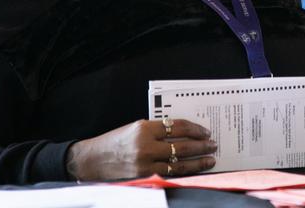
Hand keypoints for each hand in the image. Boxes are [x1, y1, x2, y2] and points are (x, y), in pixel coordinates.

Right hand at [65, 118, 216, 180]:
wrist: (91, 160)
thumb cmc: (114, 142)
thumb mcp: (135, 128)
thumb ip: (157, 130)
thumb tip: (183, 133)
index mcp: (144, 128)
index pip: (177, 126)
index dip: (194, 129)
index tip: (205, 131)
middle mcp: (146, 145)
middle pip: (181, 145)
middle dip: (201, 145)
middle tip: (213, 145)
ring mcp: (145, 164)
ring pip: (179, 163)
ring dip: (197, 161)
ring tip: (209, 159)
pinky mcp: (143, 177)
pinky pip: (170, 174)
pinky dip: (185, 172)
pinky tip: (194, 171)